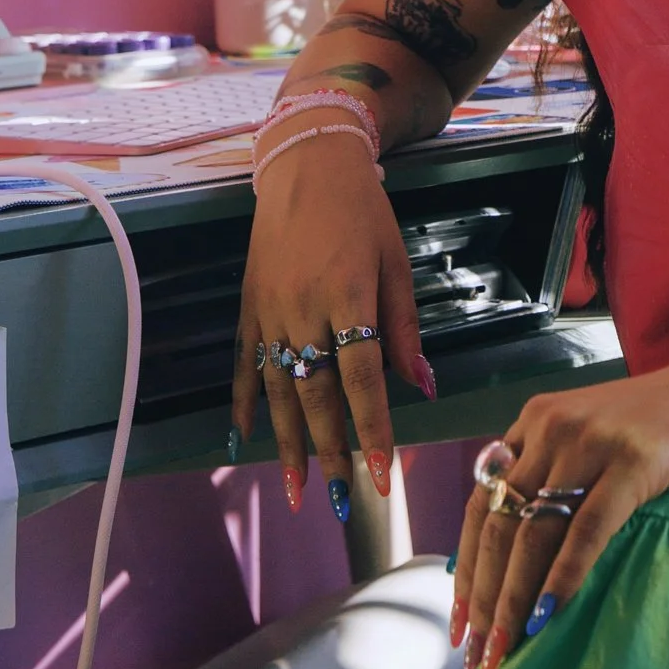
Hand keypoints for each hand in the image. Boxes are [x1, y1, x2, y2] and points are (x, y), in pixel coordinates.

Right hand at [234, 135, 428, 516]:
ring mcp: (269, 313)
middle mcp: (302, 311)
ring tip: (298, 492)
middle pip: (317, 397)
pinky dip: (246, 405)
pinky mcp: (248, 309)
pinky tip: (248, 441)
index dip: (374, 430)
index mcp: (347, 297)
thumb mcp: (395, 262)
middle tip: (344, 503)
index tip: (383, 476)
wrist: (307, 166)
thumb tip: (425, 387)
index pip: (363, 379)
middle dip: (332, 454)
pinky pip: (244, 366)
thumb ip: (404, 327)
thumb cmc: (363, 211)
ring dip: (289, 446)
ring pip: (279, 392)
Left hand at [454, 356, 668, 668]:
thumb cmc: (665, 425)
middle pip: (500, 523)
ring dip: (513, 599)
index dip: (467, 568)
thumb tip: (511, 561)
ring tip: (505, 649)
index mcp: (535, 421)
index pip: (482, 504)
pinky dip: (564, 576)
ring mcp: (593, 439)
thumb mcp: (593, 440)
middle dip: (484, 596)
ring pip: (534, 531)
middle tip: (478, 653)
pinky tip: (550, 616)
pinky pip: (588, 527)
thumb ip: (552, 478)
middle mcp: (552, 426)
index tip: (461, 622)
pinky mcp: (638, 458)